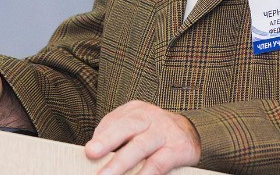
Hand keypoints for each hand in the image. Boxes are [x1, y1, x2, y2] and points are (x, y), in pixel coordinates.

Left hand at [85, 100, 199, 174]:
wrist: (192, 133)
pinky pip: (159, 163)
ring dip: (122, 162)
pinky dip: (146, 173)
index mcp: (136, 110)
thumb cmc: (154, 133)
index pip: (115, 121)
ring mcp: (165, 132)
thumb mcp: (136, 127)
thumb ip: (116, 135)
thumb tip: (92, 154)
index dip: (101, 135)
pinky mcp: (178, 149)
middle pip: (127, 126)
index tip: (87, 152)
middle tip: (90, 153)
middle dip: (108, 140)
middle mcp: (151, 117)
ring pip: (141, 145)